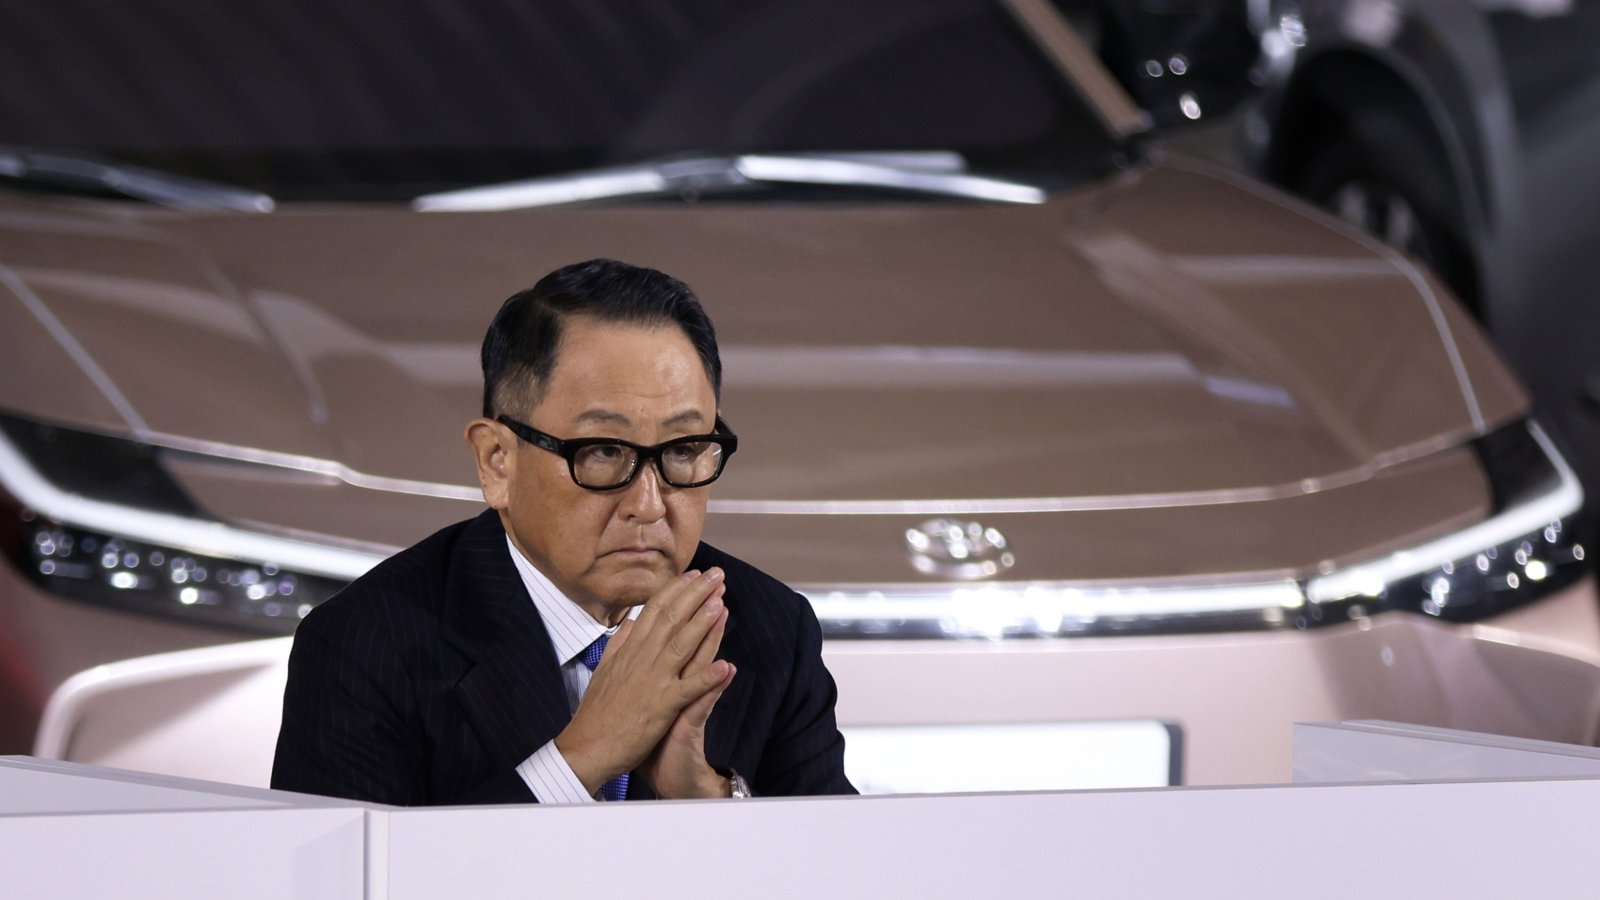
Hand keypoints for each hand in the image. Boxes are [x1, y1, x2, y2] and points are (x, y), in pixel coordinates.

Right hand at [555, 568, 731, 795]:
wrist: (586, 747)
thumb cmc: (595, 712)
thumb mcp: (604, 670)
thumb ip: (619, 644)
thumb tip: (630, 622)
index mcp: (630, 650)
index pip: (654, 610)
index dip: (676, 590)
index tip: (693, 575)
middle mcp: (642, 659)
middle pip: (671, 618)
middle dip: (695, 594)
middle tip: (716, 574)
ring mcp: (652, 681)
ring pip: (681, 644)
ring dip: (702, 622)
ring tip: (720, 601)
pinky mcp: (661, 706)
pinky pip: (688, 689)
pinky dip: (707, 678)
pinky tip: (725, 666)